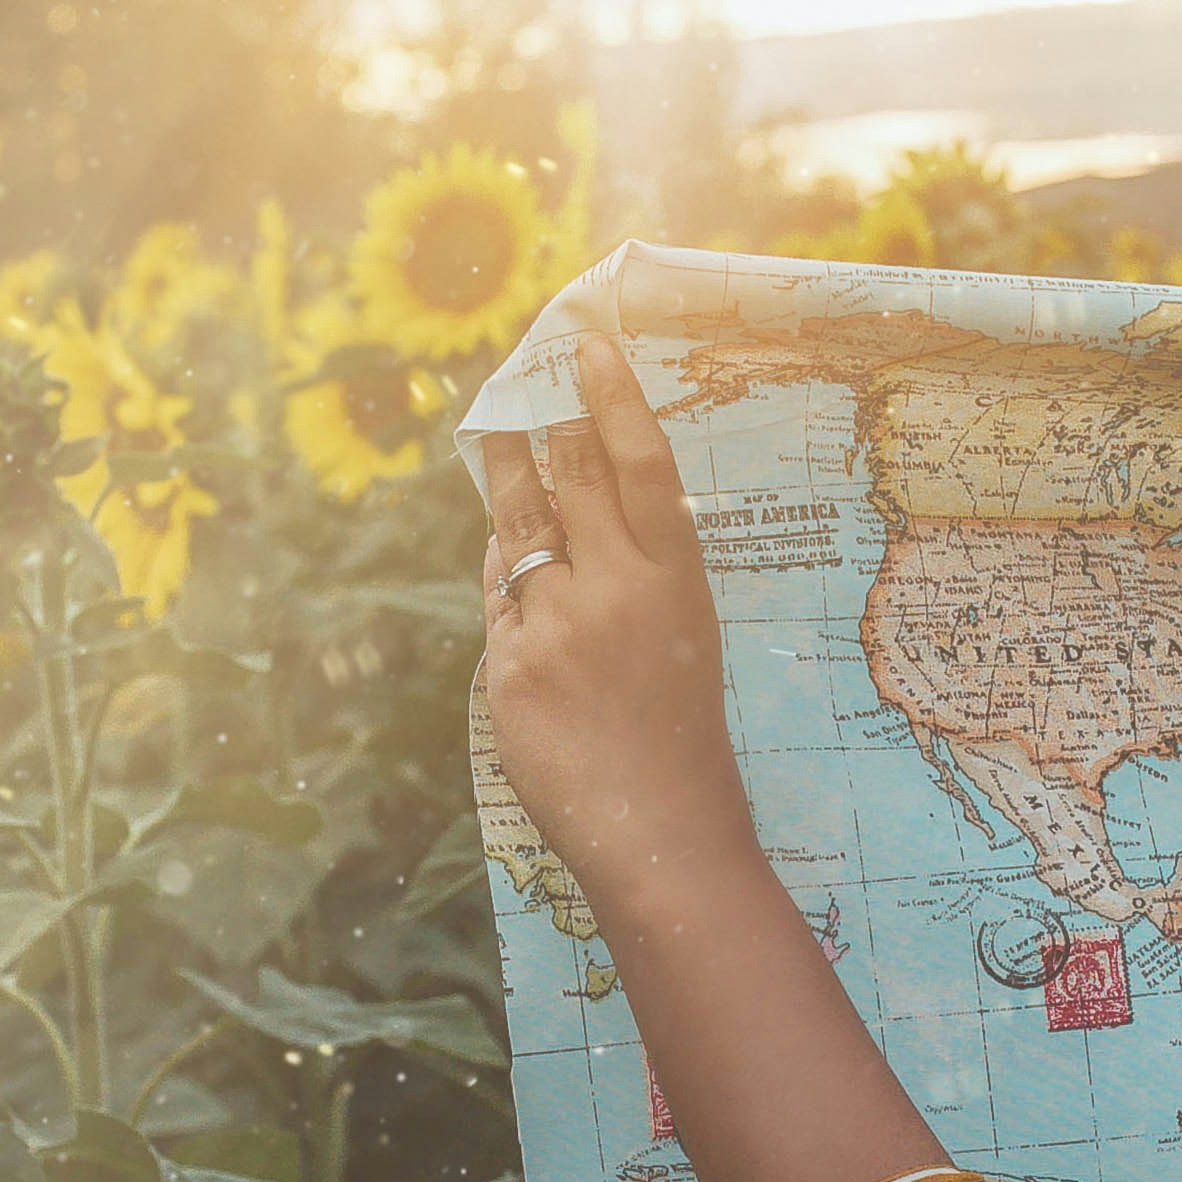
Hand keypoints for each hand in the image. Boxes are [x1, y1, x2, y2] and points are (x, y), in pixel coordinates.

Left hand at [478, 323, 757, 909]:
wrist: (663, 834)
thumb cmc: (683, 738)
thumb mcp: (683, 640)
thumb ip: (629, 578)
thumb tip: (557, 524)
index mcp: (677, 581)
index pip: (644, 465)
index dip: (614, 399)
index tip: (588, 348)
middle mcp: (618, 590)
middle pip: (570, 480)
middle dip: (543, 428)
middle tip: (522, 387)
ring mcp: (559, 627)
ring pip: (520, 532)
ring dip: (508, 482)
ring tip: (499, 440)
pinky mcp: (513, 669)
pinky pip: (498, 604)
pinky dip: (505, 584)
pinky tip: (507, 566)